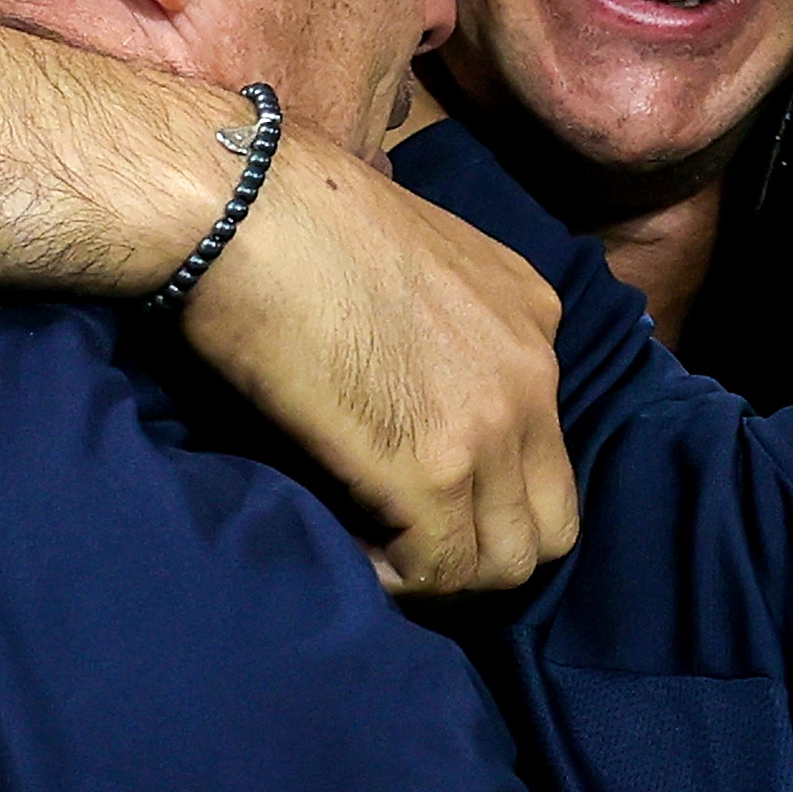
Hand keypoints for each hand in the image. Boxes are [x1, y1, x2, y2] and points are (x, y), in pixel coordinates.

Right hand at [179, 131, 578, 597]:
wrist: (242, 208)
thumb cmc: (291, 219)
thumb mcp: (409, 262)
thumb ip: (437, 328)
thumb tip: (405, 392)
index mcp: (532, 316)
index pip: (544, 447)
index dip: (483, 488)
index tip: (416, 492)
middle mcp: (535, 373)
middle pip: (550, 520)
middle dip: (483, 548)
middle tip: (408, 544)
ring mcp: (494, 425)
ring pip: (509, 562)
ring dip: (444, 574)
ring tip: (376, 552)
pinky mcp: (435, 470)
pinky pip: (442, 572)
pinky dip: (399, 583)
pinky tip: (350, 553)